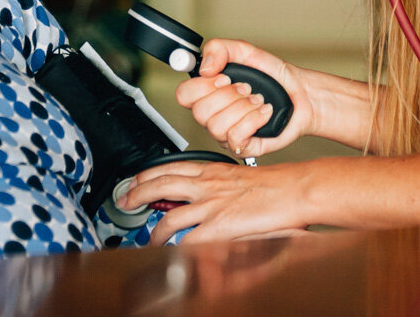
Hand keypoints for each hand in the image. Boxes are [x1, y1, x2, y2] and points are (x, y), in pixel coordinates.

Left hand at [120, 159, 310, 243]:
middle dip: (136, 194)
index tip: (135, 181)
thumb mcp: (237, 176)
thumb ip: (216, 184)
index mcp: (211, 170)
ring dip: (154, 230)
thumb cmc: (273, 184)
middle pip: (159, 184)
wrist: (293, 189)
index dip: (146, 175)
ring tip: (149, 237)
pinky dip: (176, 248)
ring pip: (169, 215)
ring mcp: (211, 205)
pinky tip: (171, 253)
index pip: (169, 167)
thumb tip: (200, 193)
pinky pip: (189, 239)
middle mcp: (206, 184)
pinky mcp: (220, 226)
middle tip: (125, 201)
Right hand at [176, 38, 312, 159]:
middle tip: (245, 88)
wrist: (300, 94)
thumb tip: (205, 67)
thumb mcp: (246, 52)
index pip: (183, 95)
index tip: (222, 77)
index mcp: (208, 92)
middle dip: (228, 96)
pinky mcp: (243, 146)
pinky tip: (263, 112)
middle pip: (199, 112)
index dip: (201, 86)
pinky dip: (253, 120)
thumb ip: (219, 48)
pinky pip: (235, 137)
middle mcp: (214, 114)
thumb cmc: (273, 76)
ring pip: (216, 126)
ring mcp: (226, 132)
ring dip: (243, 108)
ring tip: (257, 100)